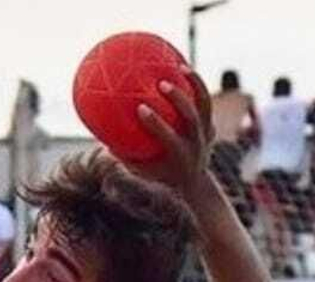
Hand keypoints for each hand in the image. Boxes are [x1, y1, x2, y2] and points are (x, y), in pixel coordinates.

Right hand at [130, 69, 214, 199]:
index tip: (140, 108)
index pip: (168, 137)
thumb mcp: (140, 170)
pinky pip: (205, 100)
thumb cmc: (159, 175)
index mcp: (179, 156)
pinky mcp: (210, 122)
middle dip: (177, 100)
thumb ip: (124, 155)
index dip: (155, 123)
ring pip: (203, 104)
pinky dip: (196, 84)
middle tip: (161, 84)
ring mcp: (206, 132)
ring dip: (194, 84)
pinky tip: (185, 69)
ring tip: (180, 67)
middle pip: (190, 118)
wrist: (193, 181)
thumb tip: (104, 138)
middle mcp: (195, 143)